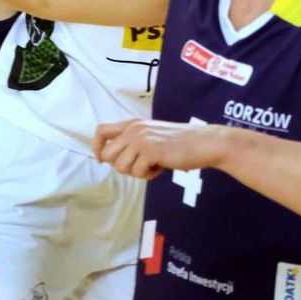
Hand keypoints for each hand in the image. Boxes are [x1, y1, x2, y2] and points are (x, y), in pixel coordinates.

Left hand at [93, 117, 222, 180]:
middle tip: (140, 166)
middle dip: (121, 167)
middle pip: (107, 155)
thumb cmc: (179, 143)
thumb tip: (112, 159)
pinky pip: (137, 172)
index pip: (101, 131)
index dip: (97, 148)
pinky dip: (149, 175)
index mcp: (133, 124)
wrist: (203, 142)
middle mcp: (134, 128)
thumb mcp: (152, 137)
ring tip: (154, 164)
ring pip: (121, 167)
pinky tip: (162, 166)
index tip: (101, 160)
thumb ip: (133, 143)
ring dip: (138, 172)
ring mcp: (141, 138)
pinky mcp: (150, 150)